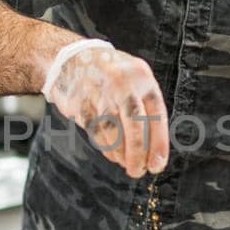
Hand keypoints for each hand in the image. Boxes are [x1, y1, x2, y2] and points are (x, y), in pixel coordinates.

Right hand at [42, 42, 168, 178]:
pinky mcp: (80, 103)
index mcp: (141, 76)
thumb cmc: (111, 75)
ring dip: (121, 154)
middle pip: (135, 125)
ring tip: (127, 164)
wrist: (71, 58)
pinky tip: (113, 155)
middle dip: (138, 153)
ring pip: (114, 132)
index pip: (156, 114)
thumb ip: (146, 105)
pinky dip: (107, 148)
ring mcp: (99, 92)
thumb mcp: (134, 78)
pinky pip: (96, 132)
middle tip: (139, 171)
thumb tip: (155, 147)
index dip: (159, 143)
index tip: (157, 164)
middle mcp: (122, 83)